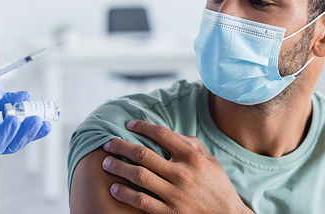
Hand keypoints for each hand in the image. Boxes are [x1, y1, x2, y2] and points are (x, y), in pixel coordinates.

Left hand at [101, 120, 252, 213]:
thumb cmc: (218, 188)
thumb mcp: (211, 162)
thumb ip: (191, 145)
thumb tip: (170, 133)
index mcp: (192, 157)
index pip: (162, 134)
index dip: (142, 126)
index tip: (129, 124)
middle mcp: (182, 173)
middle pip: (143, 154)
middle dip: (121, 146)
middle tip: (108, 143)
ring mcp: (174, 195)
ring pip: (137, 176)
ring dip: (117, 167)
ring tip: (106, 163)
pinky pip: (140, 201)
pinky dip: (124, 193)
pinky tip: (114, 188)